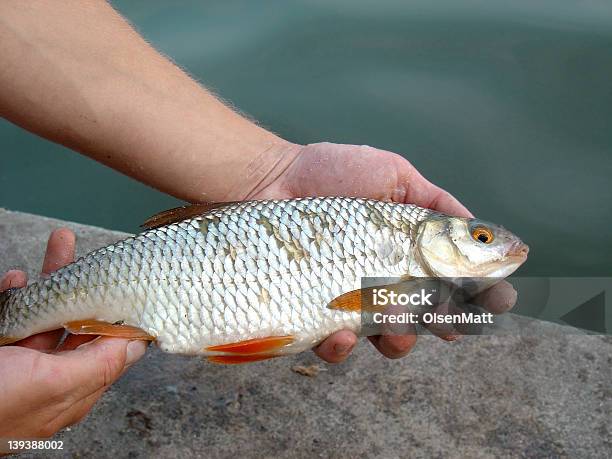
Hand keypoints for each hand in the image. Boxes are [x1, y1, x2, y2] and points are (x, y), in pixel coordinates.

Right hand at [0, 229, 146, 438]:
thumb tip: (139, 347)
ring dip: (52, 278)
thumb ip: (98, 365)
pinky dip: (15, 296)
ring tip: (60, 244)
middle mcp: (50, 375)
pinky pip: (13, 318)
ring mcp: (22, 362)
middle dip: (83, 283)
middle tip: (87, 251)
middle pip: (78, 322)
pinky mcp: (1, 349)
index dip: (120, 314)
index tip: (129, 282)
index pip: (108, 347)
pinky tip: (14, 281)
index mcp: (71, 388)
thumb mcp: (51, 385)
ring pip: (45, 313)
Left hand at [248, 142, 516, 362]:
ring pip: (388, 340)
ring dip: (398, 338)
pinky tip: (339, 329)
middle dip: (443, 324)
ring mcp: (350, 301)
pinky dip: (342, 345)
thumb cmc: (332, 173)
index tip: (497, 300)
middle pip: (427, 320)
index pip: (452, 282)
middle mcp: (384, 282)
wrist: (273, 180)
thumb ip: (436, 205)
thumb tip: (483, 232)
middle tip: (445, 318)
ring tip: (390, 319)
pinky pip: (334, 345)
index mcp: (407, 253)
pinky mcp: (314, 313)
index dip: (478, 296)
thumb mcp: (394, 176)